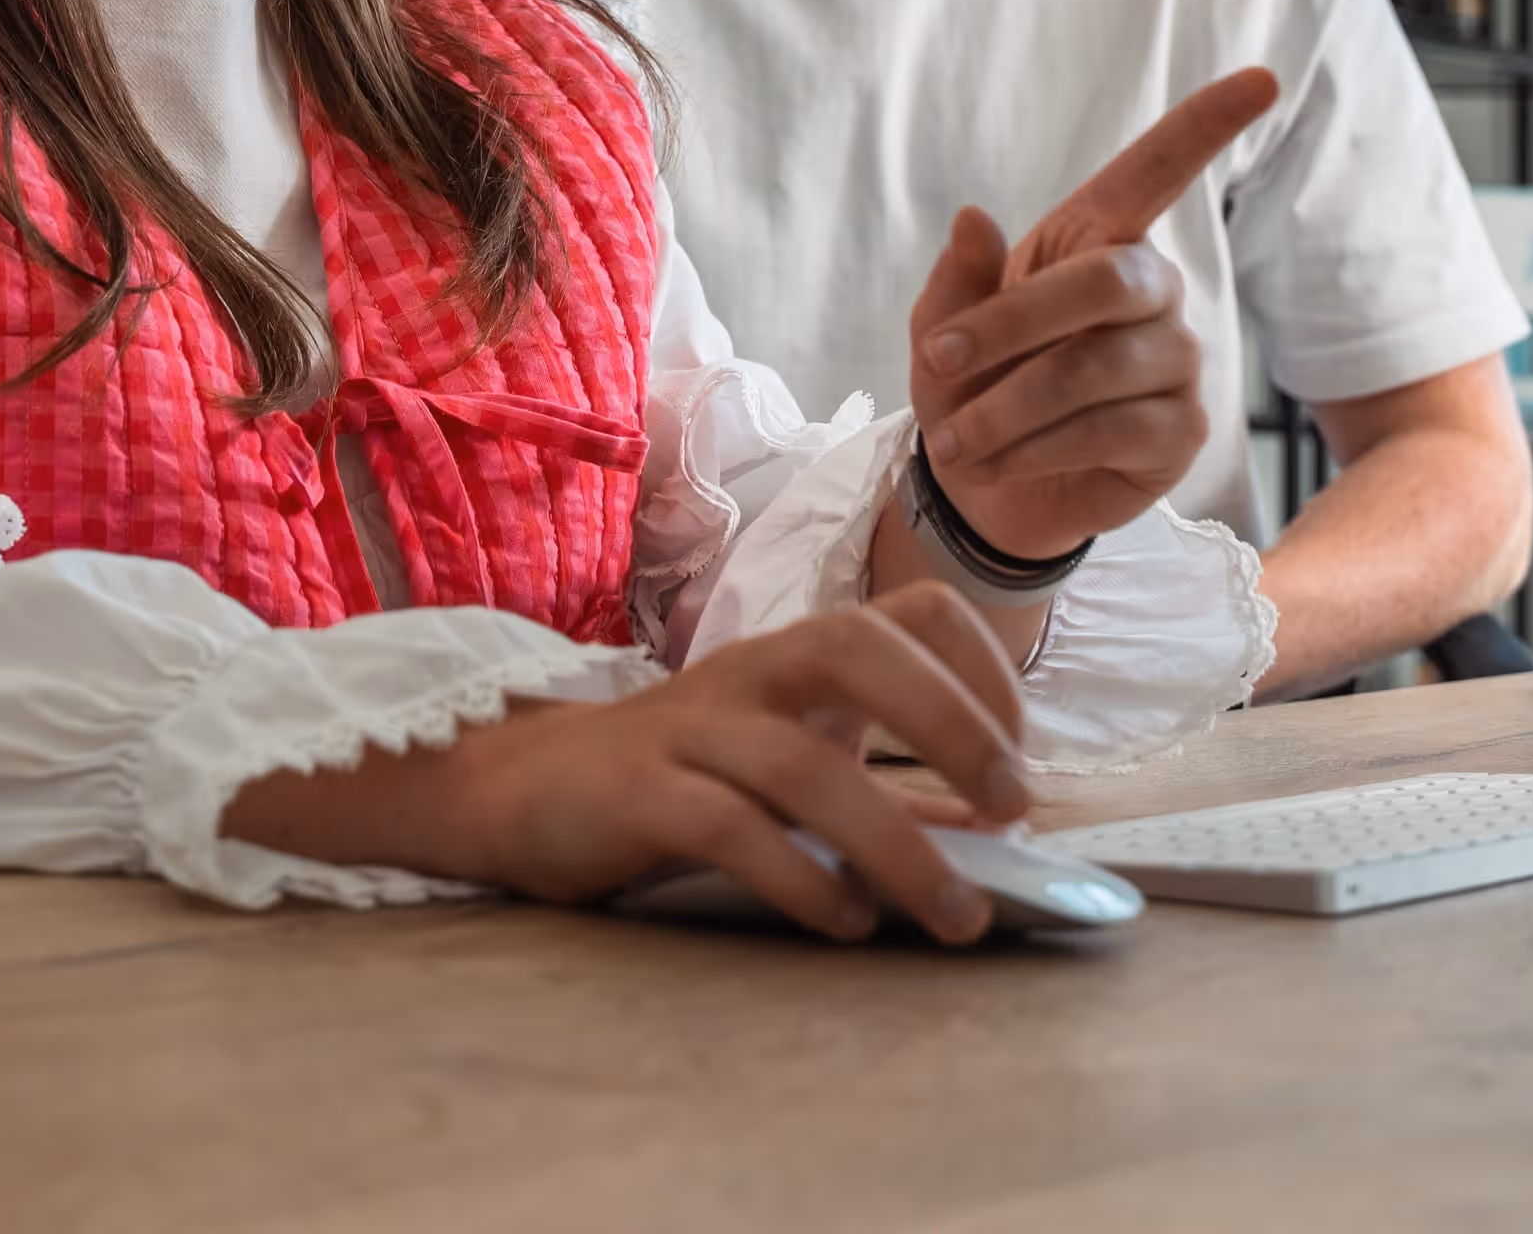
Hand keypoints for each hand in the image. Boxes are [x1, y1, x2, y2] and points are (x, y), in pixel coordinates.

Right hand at [222, 580, 1031, 942]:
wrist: (515, 790)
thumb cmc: (676, 777)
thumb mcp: (786, 761)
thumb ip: (883, 785)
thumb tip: (998, 836)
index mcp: (798, 657)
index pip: (913, 612)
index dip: (984, 674)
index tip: (1017, 765)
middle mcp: (751, 675)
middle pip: (860, 644)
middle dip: (951, 720)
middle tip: (1013, 808)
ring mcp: (690, 729)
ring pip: (801, 761)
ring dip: (897, 840)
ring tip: (954, 912)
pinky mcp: (636, 794)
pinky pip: (727, 826)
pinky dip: (800, 876)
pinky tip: (844, 920)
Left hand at [909, 69, 1281, 560]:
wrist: (983, 491)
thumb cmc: (972, 388)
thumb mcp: (941, 330)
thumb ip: (956, 280)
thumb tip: (973, 218)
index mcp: (1097, 240)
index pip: (1158, 171)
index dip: (1207, 124)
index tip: (1261, 78)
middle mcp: (1153, 290)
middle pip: (1108, 281)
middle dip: (1011, 324)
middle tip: (940, 362)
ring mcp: (1176, 361)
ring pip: (1095, 369)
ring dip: (1008, 408)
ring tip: (960, 439)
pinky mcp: (1182, 432)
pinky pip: (1110, 431)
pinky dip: (1037, 449)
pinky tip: (1006, 462)